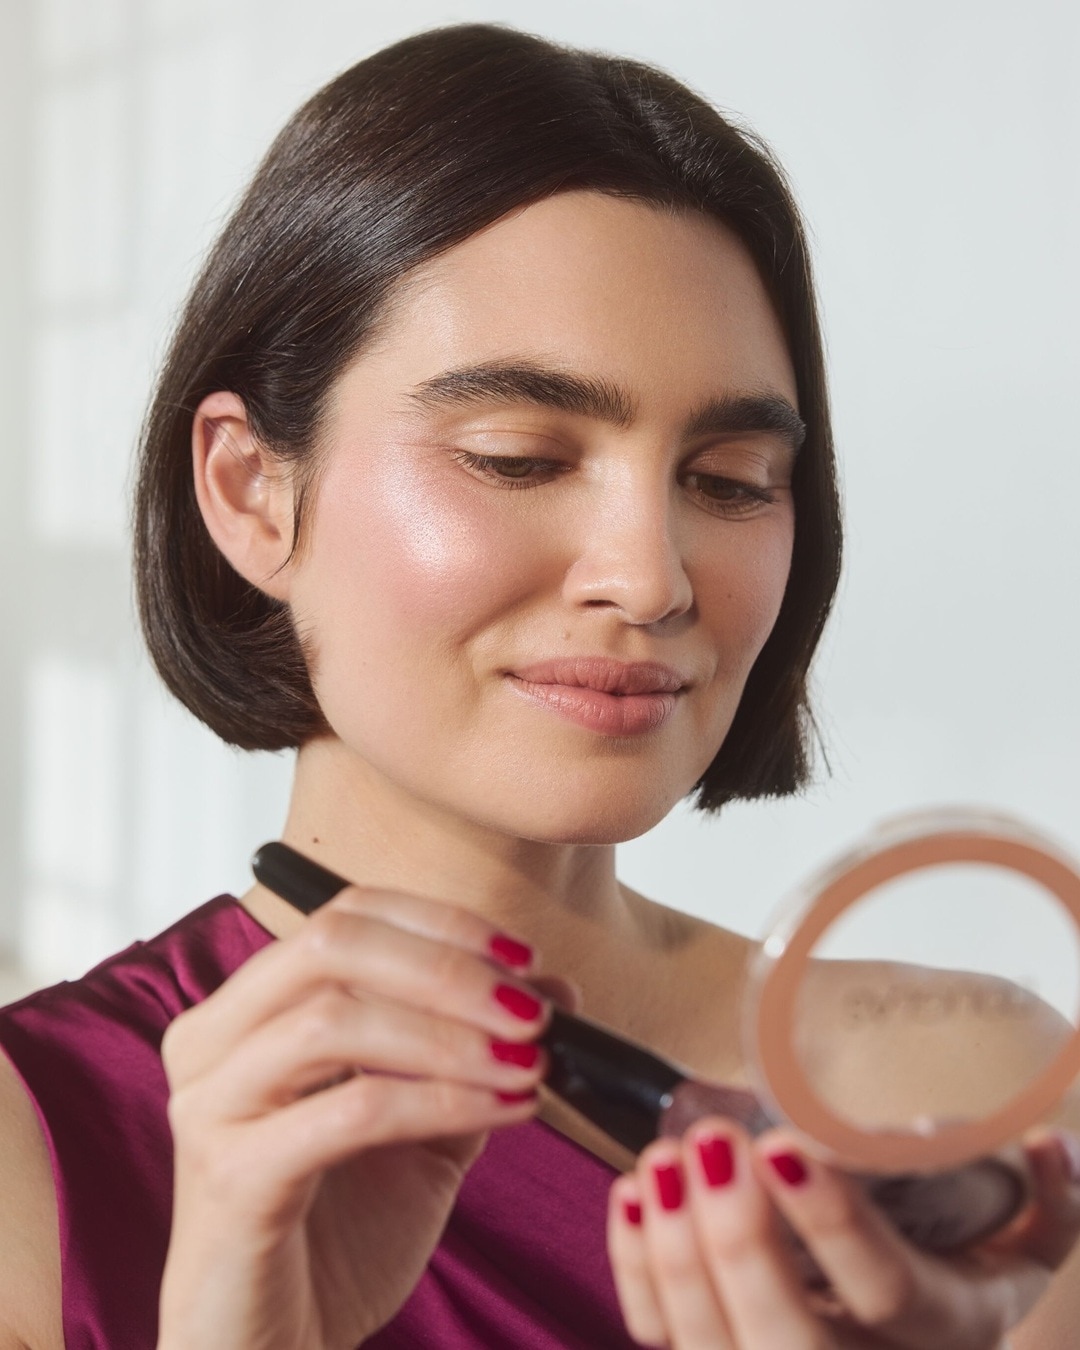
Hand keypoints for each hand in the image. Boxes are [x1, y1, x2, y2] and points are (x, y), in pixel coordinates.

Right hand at [158, 884, 565, 1349]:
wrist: (279, 1347)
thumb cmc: (341, 1231)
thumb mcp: (425, 1123)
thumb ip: (474, 1048)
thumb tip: (552, 984)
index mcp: (249, 1009)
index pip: (346, 915)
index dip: (441, 923)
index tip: (524, 954)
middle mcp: (212, 1040)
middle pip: (332, 944)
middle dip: (448, 968)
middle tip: (532, 1010)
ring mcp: (211, 1105)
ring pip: (335, 1018)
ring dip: (452, 1034)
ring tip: (529, 1061)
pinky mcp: (231, 1176)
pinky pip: (350, 1110)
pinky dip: (440, 1098)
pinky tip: (507, 1108)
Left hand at [607, 1118, 1079, 1347]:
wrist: (930, 1330)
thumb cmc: (973, 1274)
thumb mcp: (1033, 1248)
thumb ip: (1044, 1202)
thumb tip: (1049, 1149)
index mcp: (944, 1327)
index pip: (886, 1294)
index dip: (833, 1227)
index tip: (783, 1147)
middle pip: (786, 1341)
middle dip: (739, 1245)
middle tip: (710, 1147)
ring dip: (674, 1256)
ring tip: (661, 1165)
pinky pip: (664, 1339)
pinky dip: (637, 1274)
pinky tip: (633, 1195)